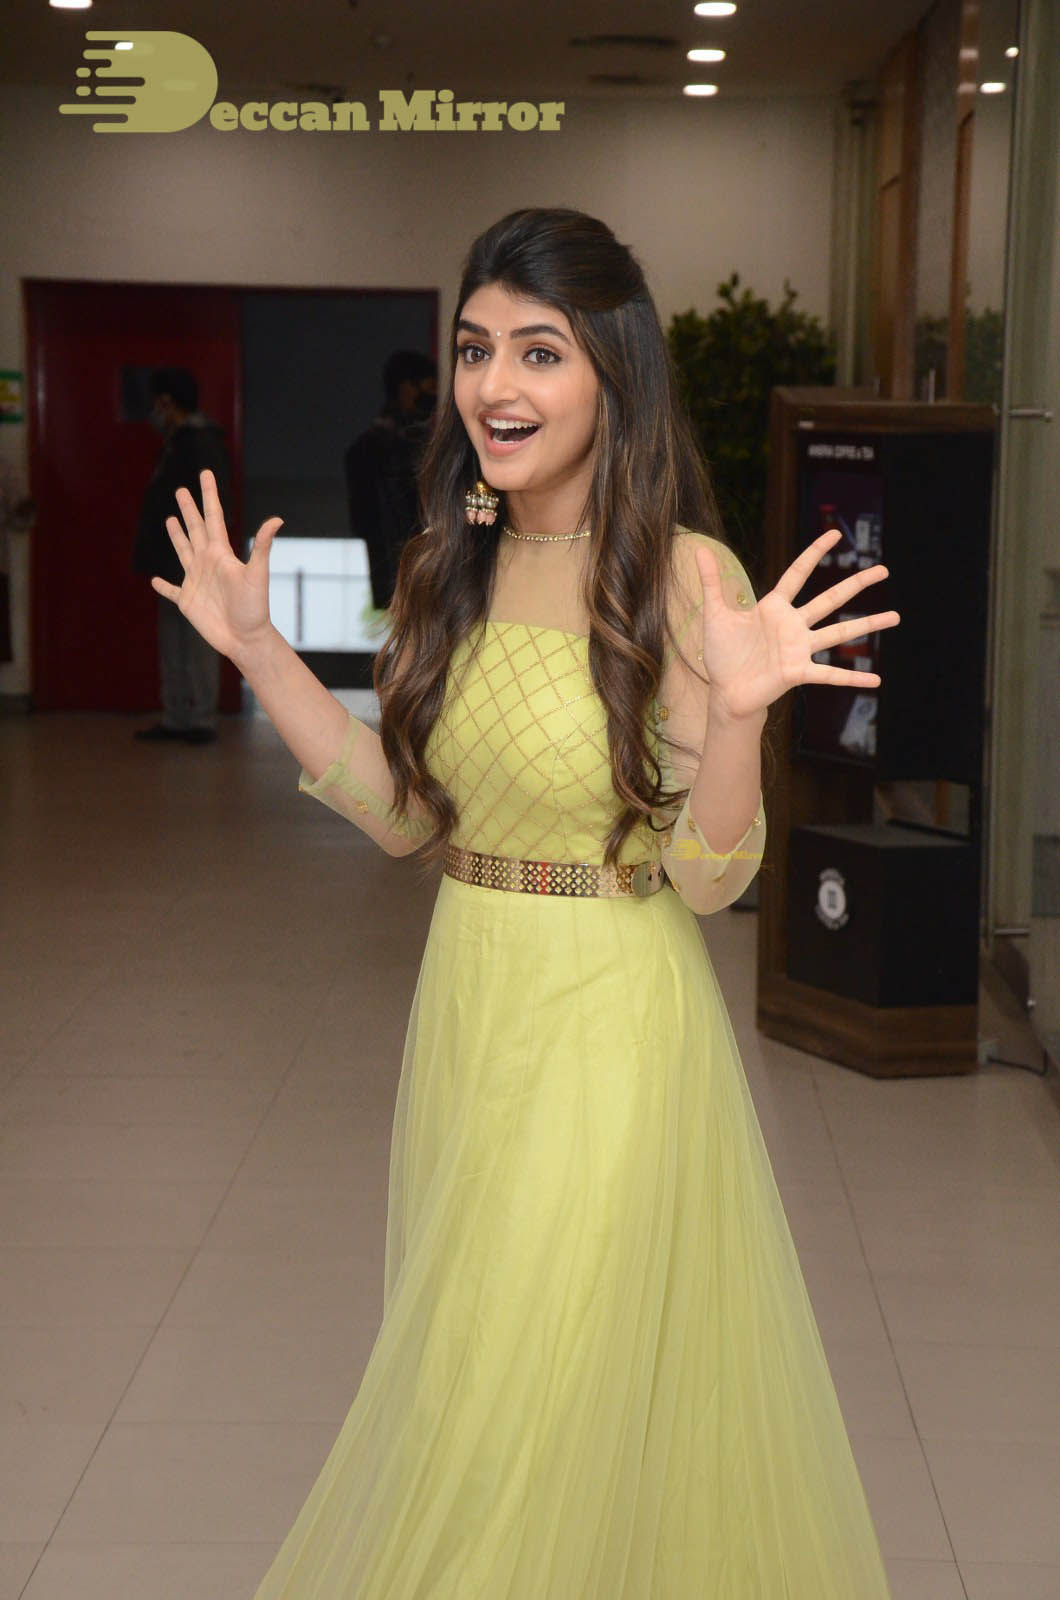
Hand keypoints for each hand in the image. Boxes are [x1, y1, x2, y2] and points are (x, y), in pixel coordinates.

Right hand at [151, 469, 283, 664]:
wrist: (246, 639)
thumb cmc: (254, 608)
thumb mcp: (258, 575)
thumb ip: (261, 547)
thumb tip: (277, 519)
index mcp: (221, 554)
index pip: (213, 518)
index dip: (209, 495)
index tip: (205, 474)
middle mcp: (208, 563)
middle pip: (195, 529)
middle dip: (188, 509)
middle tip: (180, 490)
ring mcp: (196, 581)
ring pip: (183, 552)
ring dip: (176, 536)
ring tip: (170, 520)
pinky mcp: (188, 602)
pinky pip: (172, 591)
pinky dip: (163, 586)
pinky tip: (155, 581)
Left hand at [695, 529, 900, 721]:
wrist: (725, 691)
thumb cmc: (723, 654)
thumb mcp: (714, 614)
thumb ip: (711, 582)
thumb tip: (698, 548)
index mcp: (774, 608)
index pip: (798, 574)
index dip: (814, 553)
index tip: (834, 534)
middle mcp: (793, 625)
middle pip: (830, 599)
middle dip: (857, 584)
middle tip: (884, 569)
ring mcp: (799, 649)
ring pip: (839, 633)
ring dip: (868, 625)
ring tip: (896, 616)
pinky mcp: (798, 672)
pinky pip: (830, 675)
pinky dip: (852, 678)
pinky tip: (876, 680)